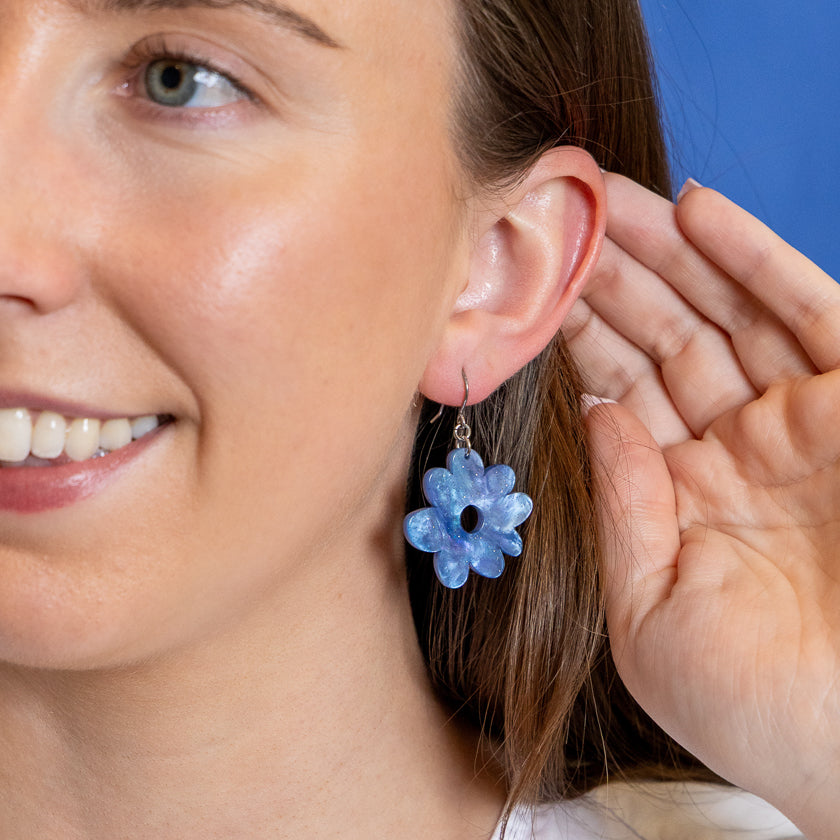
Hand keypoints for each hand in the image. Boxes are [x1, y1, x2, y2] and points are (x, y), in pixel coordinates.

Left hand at [564, 174, 839, 837]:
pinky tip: (696, 208)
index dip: (572, 336)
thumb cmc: (758, 707)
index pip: (615, 391)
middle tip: (555, 218)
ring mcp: (801, 420)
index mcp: (679, 495)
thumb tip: (596, 419)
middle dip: (608, 277)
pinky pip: (810, 308)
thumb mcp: (649, 617)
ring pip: (723, 308)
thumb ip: (622, 511)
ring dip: (665, 249)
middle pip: (662, 336)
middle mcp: (736, 447)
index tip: (525, 288)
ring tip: (606, 198)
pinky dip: (753, 255)